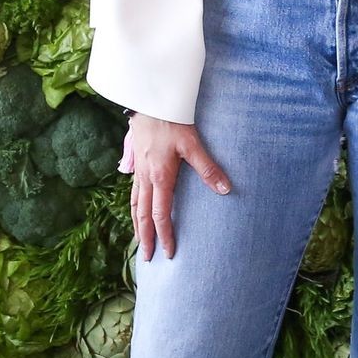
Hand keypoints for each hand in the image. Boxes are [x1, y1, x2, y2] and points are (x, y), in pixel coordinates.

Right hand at [126, 114, 232, 259]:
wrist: (149, 100)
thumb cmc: (172, 121)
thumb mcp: (193, 144)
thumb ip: (208, 168)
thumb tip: (225, 189)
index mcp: (160, 176)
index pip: (161, 214)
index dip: (165, 235)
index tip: (169, 252)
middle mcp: (146, 177)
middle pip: (143, 214)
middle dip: (146, 237)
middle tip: (146, 257)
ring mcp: (138, 170)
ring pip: (134, 204)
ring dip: (137, 224)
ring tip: (139, 240)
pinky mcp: (136, 162)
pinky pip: (132, 191)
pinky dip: (133, 207)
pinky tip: (136, 210)